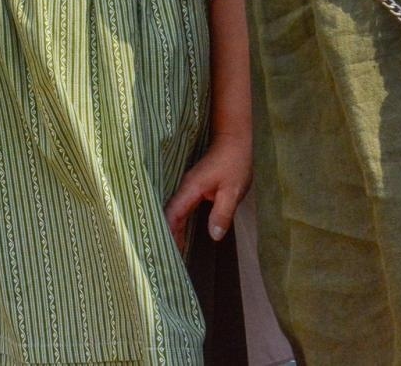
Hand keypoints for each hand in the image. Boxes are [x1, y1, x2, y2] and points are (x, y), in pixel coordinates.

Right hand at [164, 132, 251, 251]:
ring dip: (172, 231)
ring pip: (173, 213)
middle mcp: (184, 189)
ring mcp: (186, 189)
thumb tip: (214, 236)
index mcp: (190, 188)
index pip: (173, 213)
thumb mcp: (232, 191)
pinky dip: (178, 224)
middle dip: (167, 236)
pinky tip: (179, 236)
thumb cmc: (234, 163)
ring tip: (172, 253)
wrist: (233, 141)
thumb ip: (222, 213)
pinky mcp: (192, 190)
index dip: (168, 232)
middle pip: (169, 215)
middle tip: (166, 260)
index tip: (166, 251)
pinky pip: (180, 210)